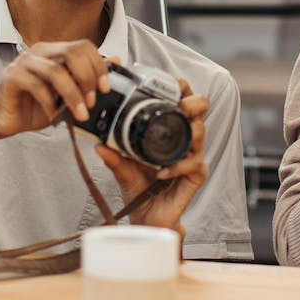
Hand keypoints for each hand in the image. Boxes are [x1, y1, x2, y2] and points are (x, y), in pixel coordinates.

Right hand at [0, 40, 110, 138]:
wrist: (6, 121)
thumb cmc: (36, 107)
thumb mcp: (69, 95)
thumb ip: (88, 78)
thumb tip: (116, 60)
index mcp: (55, 51)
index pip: (83, 46)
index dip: (98, 65)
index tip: (106, 88)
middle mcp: (40, 52)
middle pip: (72, 52)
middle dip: (87, 78)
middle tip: (92, 101)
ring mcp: (24, 62)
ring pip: (55, 70)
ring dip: (72, 94)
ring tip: (79, 113)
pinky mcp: (11, 76)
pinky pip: (36, 85)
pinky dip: (49, 102)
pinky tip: (54, 114)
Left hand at [96, 78, 208, 234]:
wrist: (145, 216)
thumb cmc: (138, 187)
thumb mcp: (122, 167)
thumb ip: (113, 155)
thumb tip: (97, 144)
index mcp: (170, 131)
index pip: (183, 101)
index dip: (183, 89)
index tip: (174, 83)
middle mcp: (185, 140)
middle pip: (201, 110)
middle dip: (193, 103)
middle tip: (180, 104)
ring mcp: (193, 157)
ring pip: (200, 133)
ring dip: (185, 133)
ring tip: (166, 141)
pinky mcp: (196, 176)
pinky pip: (193, 164)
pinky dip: (177, 166)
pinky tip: (162, 172)